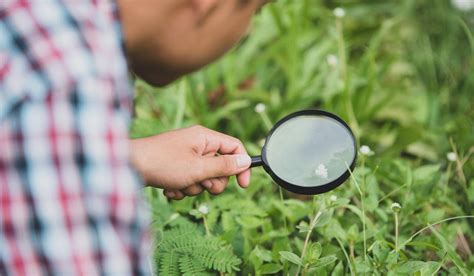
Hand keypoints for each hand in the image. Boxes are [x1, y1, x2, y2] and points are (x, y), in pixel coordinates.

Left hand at [130, 125, 250, 199]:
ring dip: (193, 187)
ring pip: (203, 177)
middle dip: (211, 181)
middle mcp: (196, 144)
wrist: (127, 166)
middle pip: (220, 167)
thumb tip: (245, 161)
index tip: (243, 185)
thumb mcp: (198, 168)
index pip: (234, 147)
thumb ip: (224, 166)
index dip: (242, 166)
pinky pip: (188, 181)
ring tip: (178, 184)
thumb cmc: (162, 163)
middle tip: (200, 183)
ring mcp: (185, 156)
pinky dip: (181, 188)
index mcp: (205, 138)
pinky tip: (168, 188)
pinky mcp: (174, 167)